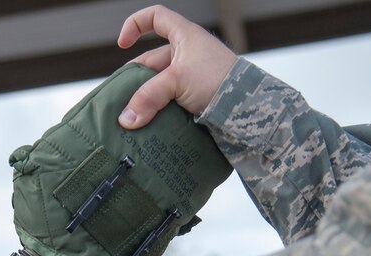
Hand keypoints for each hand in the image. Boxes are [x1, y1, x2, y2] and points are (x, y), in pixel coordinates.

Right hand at [117, 5, 236, 128]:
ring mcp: (191, 77)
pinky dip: (157, 110)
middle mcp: (187, 53)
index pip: (156, 18)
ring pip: (158, 84)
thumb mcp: (177, 82)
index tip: (122, 44)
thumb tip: (126, 119)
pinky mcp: (194, 98)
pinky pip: (168, 101)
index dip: (135, 25)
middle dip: (135, 77)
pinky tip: (147, 122)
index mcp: (185, 36)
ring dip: (144, 98)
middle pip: (151, 60)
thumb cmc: (218, 80)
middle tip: (122, 96)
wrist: (248, 107)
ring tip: (132, 115)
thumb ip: (148, 97)